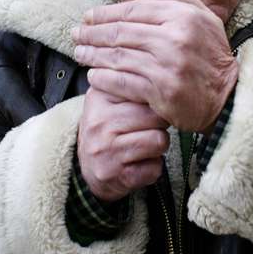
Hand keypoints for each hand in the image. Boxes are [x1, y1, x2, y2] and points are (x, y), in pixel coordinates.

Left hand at [72, 0, 238, 131]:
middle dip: (93, 33)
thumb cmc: (211, 54)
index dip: (106, 13)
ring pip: (118, 57)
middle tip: (76, 34)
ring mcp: (167, 66)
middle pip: (121, 32)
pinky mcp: (161, 92)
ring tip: (79, 53)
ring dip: (93, 55)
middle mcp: (175, 39)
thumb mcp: (204, 16)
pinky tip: (93, 76)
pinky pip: (123, 82)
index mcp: (183, 16)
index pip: (134, 9)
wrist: (228, 96)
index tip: (88, 17)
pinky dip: (104, 79)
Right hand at [77, 87, 169, 201]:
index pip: (144, 90)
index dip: (155, 99)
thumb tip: (165, 77)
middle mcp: (100, 123)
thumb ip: (132, 83)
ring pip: (160, 140)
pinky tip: (138, 162)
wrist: (88, 168)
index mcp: (98, 98)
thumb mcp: (110, 99)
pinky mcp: (118, 176)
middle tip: (147, 127)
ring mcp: (108, 152)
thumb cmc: (107, 128)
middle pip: (156, 116)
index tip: (150, 105)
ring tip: (143, 144)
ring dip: (158, 144)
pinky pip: (156, 167)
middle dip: (160, 123)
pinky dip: (153, 166)